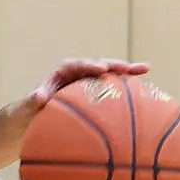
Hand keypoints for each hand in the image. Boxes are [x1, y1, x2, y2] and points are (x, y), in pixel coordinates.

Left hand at [29, 57, 150, 110]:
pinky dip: (128, 87)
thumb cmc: (34, 108)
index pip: (77, 65)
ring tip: (145, 68)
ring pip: (110, 73)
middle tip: (127, 68)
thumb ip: (36, 98)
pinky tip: (147, 91)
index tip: (101, 69)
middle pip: (98, 65)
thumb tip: (39, 97)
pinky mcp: (98, 91)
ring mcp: (90, 81)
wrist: (40, 114)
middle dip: (113, 65)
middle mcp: (79, 72)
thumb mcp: (32, 103)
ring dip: (126, 71)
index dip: (90, 65)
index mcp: (63, 72)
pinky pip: (114, 87)